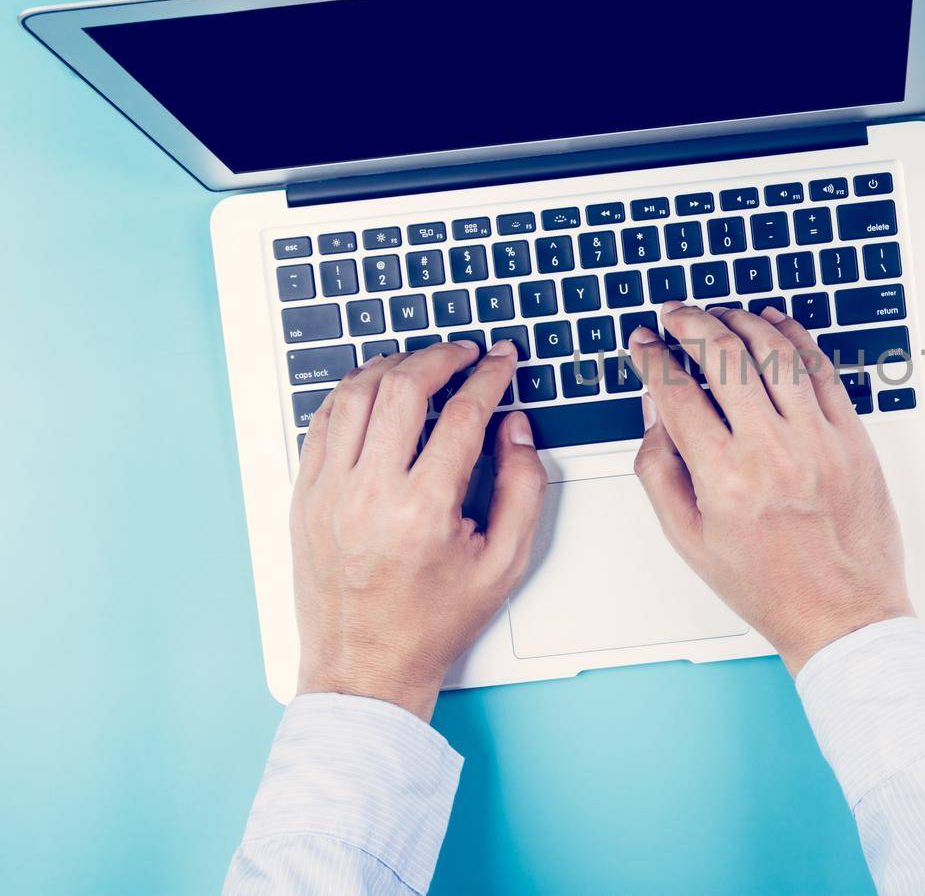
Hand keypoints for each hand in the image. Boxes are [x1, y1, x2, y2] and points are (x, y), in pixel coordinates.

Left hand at [290, 339, 546, 719]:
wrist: (365, 669)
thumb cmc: (433, 623)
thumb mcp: (505, 564)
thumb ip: (523, 488)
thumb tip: (514, 427)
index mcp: (423, 511)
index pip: (463, 415)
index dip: (489, 377)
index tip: (501, 361)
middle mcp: (369, 495)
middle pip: (403, 388)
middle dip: (441, 356)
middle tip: (465, 352)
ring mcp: (328, 494)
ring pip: (355, 394)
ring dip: (393, 366)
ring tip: (421, 363)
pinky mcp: (303, 498)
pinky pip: (322, 423)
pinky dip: (352, 395)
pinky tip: (376, 391)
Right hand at [627, 302, 911, 673]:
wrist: (842, 614)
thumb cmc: (768, 585)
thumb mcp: (689, 539)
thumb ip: (660, 470)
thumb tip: (654, 408)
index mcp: (724, 479)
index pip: (675, 393)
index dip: (652, 358)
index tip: (643, 343)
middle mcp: (772, 452)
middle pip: (723, 357)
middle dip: (690, 323)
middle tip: (674, 315)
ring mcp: (818, 440)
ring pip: (774, 352)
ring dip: (740, 321)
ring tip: (719, 314)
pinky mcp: (853, 437)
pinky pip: (821, 370)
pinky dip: (793, 337)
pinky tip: (773, 324)